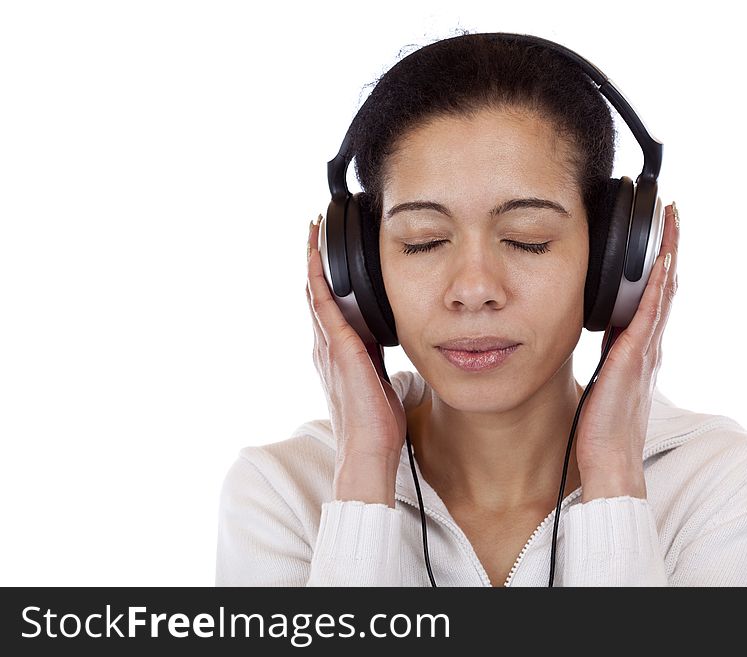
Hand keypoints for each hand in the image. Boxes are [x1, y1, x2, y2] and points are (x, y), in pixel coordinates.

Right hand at [305, 215, 406, 502]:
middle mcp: (325, 346)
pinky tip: (318, 255)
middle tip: (314, 229)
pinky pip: (323, 303)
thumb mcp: (381, 381)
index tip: (325, 252)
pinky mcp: (337, 347)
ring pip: (314, 293)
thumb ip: (380, 359)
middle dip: (314, 261)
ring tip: (313, 231)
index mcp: (337, 354)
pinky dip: (318, 277)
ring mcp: (327, 346)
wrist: (368, 449)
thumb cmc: (377, 424)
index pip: (327, 307)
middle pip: (314, 293)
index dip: (324, 278)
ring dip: (313, 261)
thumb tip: (395, 347)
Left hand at [576, 203, 679, 501]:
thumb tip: (603, 332)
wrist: (609, 459)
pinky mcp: (634, 359)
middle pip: (664, 286)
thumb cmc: (604, 426)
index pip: (652, 296)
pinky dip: (657, 288)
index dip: (658, 263)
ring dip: (667, 256)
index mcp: (639, 348)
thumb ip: (611, 353)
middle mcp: (648, 345)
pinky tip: (660, 263)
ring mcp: (645, 351)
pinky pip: (648, 316)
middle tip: (672, 212)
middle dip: (669, 247)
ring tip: (671, 222)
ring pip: (661, 294)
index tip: (660, 232)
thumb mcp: (606, 379)